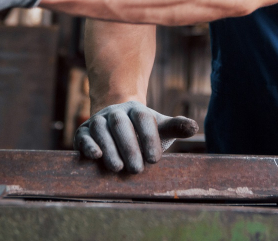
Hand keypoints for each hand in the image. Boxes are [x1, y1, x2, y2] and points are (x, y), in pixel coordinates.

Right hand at [74, 101, 197, 172]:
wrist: (116, 121)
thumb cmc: (142, 130)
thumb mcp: (159, 127)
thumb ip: (175, 127)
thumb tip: (194, 126)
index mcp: (137, 109)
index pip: (144, 119)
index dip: (149, 138)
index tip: (155, 159)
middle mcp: (116, 112)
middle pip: (121, 125)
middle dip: (129, 147)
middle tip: (137, 169)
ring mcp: (98, 120)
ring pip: (101, 129)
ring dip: (109, 149)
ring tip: (118, 168)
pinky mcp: (84, 132)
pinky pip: (83, 135)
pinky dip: (88, 145)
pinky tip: (95, 156)